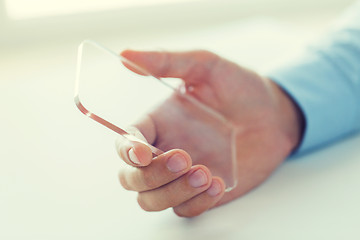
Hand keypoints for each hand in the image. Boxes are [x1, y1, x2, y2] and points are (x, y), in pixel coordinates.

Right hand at [116, 50, 303, 216]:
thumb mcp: (204, 66)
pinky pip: (185, 210)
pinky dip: (196, 203)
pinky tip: (218, 184)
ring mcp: (182, 176)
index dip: (128, 151)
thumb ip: (166, 62)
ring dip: (172, 192)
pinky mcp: (203, 193)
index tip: (145, 152)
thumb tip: (125, 55)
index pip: (126, 143)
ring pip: (153, 200)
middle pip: (132, 179)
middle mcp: (164, 152)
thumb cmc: (238, 87)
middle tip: (184, 158)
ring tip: (206, 174)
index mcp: (158, 124)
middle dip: (151, 176)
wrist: (274, 114)